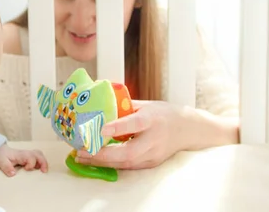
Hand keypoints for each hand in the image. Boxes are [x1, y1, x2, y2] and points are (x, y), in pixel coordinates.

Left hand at [0, 144, 48, 176]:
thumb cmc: (1, 157)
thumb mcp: (1, 162)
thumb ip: (6, 167)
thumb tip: (13, 174)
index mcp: (20, 155)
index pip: (31, 156)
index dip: (31, 163)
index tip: (26, 169)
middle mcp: (25, 154)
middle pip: (38, 154)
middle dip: (43, 162)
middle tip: (44, 172)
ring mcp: (28, 155)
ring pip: (39, 155)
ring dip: (43, 162)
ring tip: (43, 171)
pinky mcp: (28, 158)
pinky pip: (38, 158)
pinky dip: (41, 163)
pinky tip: (39, 170)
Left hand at [75, 100, 194, 169]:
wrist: (188, 129)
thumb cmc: (163, 113)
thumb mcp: (145, 105)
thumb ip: (123, 107)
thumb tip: (98, 102)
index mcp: (152, 119)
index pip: (135, 124)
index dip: (118, 127)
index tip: (101, 128)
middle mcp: (153, 139)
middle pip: (128, 152)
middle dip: (103, 154)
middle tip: (81, 150)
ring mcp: (153, 155)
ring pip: (126, 163)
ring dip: (101, 162)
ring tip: (81, 157)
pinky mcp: (150, 164)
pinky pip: (127, 167)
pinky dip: (109, 164)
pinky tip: (94, 160)